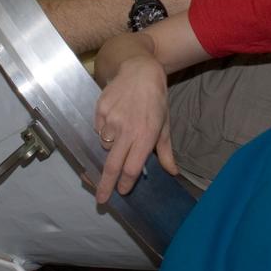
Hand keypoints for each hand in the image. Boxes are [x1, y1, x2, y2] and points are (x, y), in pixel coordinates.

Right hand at [94, 55, 175, 202]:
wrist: (139, 70)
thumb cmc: (155, 99)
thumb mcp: (165, 124)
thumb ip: (166, 151)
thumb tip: (172, 172)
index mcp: (146, 135)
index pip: (132, 167)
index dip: (126, 183)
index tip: (123, 192)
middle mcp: (127, 129)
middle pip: (113, 165)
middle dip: (105, 185)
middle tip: (101, 200)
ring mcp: (111, 119)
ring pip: (104, 146)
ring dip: (109, 149)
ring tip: (120, 134)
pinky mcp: (100, 110)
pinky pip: (98, 129)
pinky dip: (104, 131)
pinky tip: (114, 118)